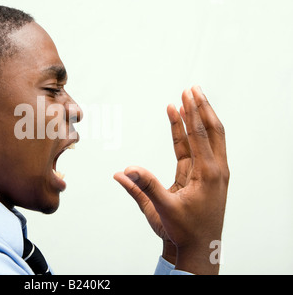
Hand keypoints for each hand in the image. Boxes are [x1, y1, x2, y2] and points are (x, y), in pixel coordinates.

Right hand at [114, 86, 229, 273]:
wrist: (198, 249)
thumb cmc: (183, 232)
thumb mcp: (160, 210)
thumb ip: (142, 189)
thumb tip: (122, 171)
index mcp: (207, 175)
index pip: (199, 137)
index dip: (191, 115)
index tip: (184, 96)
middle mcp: (214, 170)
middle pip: (211, 130)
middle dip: (201, 108)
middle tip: (192, 88)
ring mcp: (211, 172)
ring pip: (208, 137)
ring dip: (199, 117)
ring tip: (190, 98)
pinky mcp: (204, 175)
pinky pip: (198, 149)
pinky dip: (191, 134)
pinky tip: (184, 122)